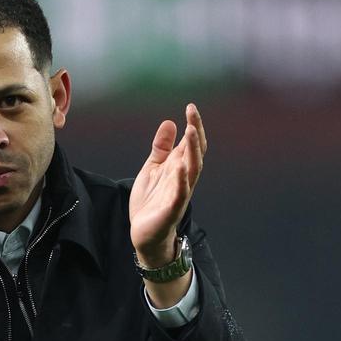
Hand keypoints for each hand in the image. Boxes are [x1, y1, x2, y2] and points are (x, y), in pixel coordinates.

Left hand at [129, 104, 206, 266]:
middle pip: (195, 153)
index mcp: (178, 167)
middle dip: (195, 133)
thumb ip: (161, 148)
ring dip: (192, 152)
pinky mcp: (171, 210)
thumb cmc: (151, 202)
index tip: (191, 107)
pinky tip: (179, 167)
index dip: (193, 125)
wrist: (145, 234)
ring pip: (192, 170)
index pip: (190, 144)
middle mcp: (183, 178)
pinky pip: (180, 194)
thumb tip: (169, 122)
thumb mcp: (152, 169)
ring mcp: (179, 194)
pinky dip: (181, 181)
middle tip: (193, 113)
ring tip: (191, 132)